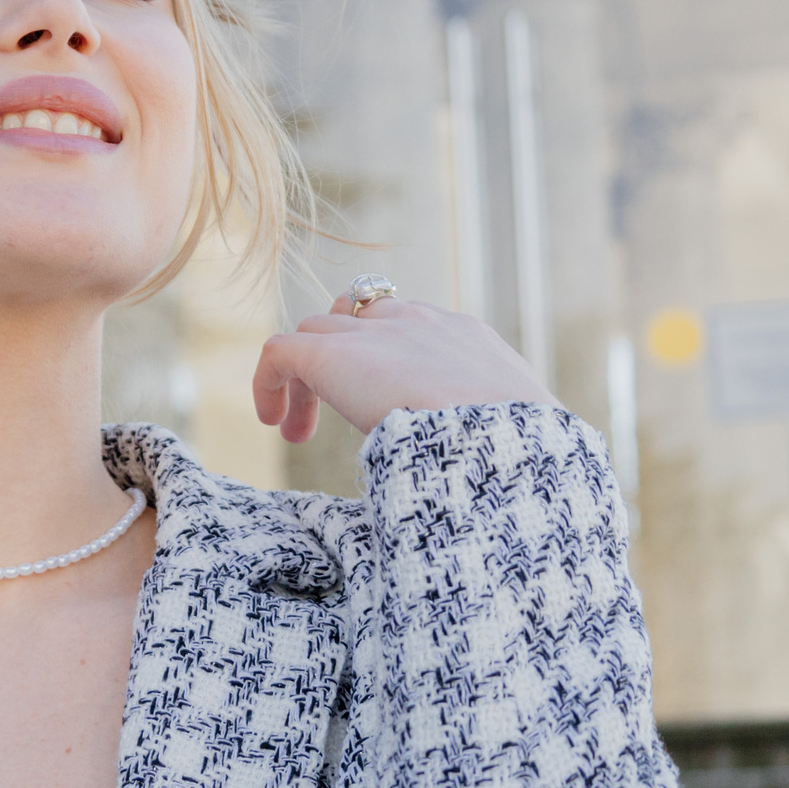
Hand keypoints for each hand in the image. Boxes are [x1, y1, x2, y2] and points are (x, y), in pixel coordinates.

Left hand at [252, 293, 559, 441]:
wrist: (504, 443)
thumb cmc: (519, 456)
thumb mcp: (510, 431)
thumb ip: (484, 431)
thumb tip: (475, 470)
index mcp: (463, 337)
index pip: (408, 326)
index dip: (382, 360)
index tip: (382, 407)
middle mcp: (417, 322)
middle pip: (357, 317)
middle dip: (339, 358)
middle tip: (328, 419)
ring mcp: (374, 334)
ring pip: (317, 331)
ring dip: (304, 378)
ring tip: (297, 431)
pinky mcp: (332, 355)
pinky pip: (280, 350)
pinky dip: (269, 381)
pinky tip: (276, 423)